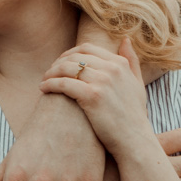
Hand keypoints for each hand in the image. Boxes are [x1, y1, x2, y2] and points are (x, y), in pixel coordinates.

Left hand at [37, 39, 154, 158]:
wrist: (134, 141)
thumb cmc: (133, 116)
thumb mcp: (137, 84)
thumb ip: (131, 61)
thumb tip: (125, 39)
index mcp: (120, 64)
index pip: (87, 48)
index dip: (69, 53)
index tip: (60, 63)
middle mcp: (112, 69)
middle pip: (75, 56)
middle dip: (58, 62)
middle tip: (49, 72)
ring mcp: (102, 82)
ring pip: (67, 68)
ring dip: (51, 73)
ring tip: (44, 81)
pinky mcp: (92, 96)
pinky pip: (63, 84)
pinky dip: (50, 84)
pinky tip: (43, 89)